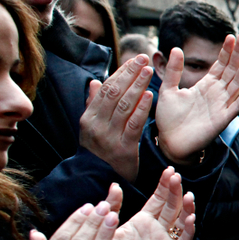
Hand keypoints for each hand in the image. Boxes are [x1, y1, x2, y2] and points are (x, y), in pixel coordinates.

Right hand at [79, 55, 152, 181]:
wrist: (98, 180)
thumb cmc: (99, 152)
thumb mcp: (92, 128)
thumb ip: (94, 105)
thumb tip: (94, 81)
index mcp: (89, 117)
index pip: (106, 88)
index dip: (121, 72)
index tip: (135, 59)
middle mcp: (96, 125)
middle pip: (114, 93)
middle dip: (130, 74)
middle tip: (144, 59)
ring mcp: (109, 137)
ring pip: (124, 106)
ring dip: (137, 86)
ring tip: (149, 72)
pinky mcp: (124, 148)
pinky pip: (133, 125)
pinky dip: (141, 109)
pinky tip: (150, 96)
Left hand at [112, 167, 195, 239]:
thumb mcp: (106, 226)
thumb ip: (113, 206)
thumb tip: (115, 184)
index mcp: (143, 220)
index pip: (159, 199)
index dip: (165, 185)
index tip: (169, 170)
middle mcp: (157, 229)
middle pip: (172, 207)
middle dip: (175, 191)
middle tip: (177, 177)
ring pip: (181, 222)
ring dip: (187, 208)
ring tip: (189, 195)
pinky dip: (188, 231)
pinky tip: (190, 219)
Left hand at [155, 34, 238, 164]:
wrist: (170, 142)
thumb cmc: (169, 119)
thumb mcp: (168, 90)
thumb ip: (174, 71)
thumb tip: (176, 48)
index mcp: (205, 86)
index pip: (220, 65)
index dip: (226, 52)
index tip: (230, 36)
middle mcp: (216, 94)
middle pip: (231, 71)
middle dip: (238, 54)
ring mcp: (221, 106)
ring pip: (237, 84)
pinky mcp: (223, 119)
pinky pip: (237, 105)